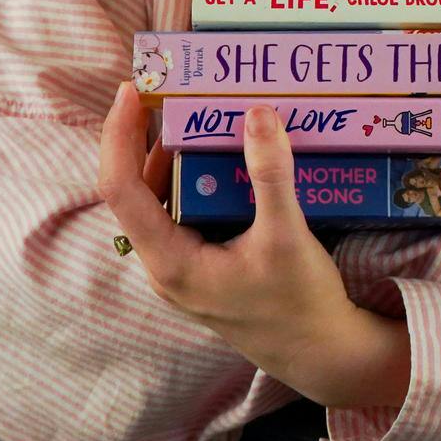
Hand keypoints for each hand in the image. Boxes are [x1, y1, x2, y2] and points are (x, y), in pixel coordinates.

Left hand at [97, 85, 401, 406]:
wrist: (321, 352)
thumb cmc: (299, 303)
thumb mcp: (287, 236)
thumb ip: (270, 175)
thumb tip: (256, 113)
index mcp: (171, 262)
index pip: (121, 189)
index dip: (119, 135)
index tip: (133, 91)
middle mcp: (165, 264)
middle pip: (135, 188)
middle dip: (146, 135)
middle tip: (169, 88)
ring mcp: (182, 264)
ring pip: (160, 197)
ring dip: (172, 152)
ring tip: (193, 107)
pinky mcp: (203, 261)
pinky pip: (184, 207)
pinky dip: (195, 173)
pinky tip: (221, 150)